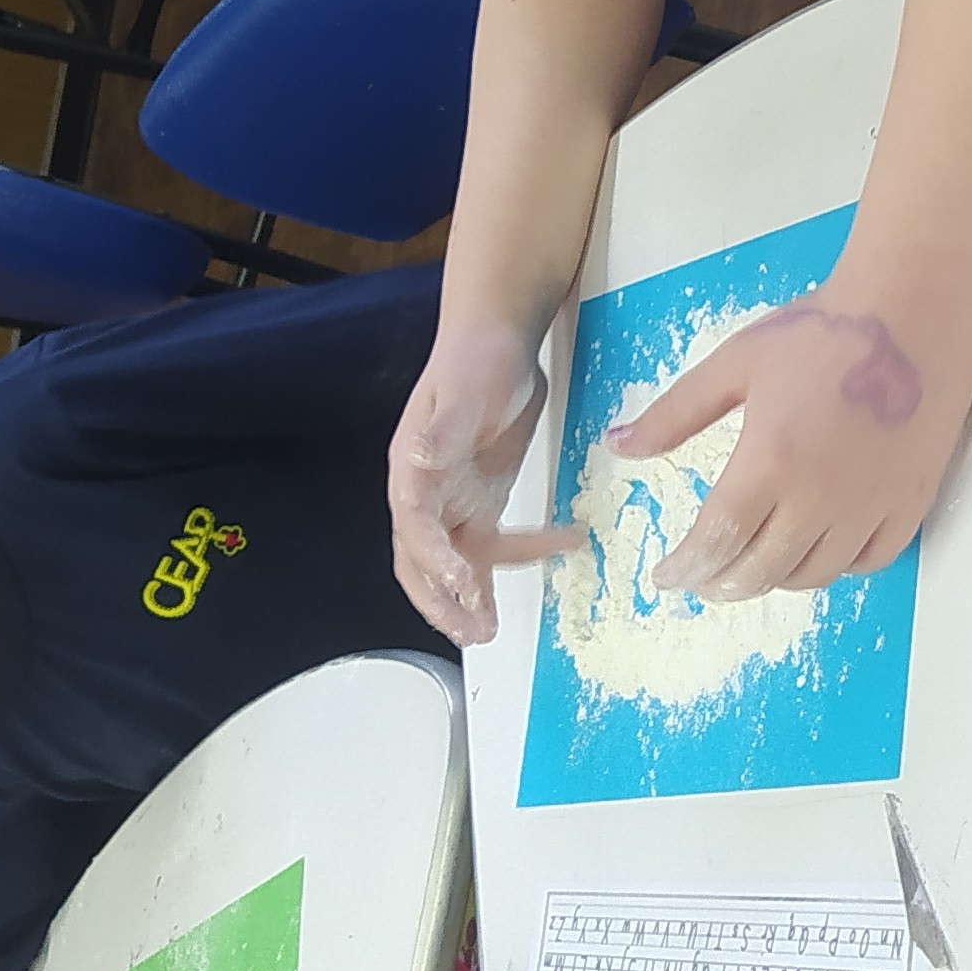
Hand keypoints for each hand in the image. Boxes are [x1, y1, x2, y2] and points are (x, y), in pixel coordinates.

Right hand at [388, 320, 573, 644]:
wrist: (497, 338)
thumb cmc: (476, 360)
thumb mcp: (464, 390)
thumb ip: (443, 428)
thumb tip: (419, 455)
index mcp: (411, 470)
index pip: (414, 526)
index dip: (434, 559)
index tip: (463, 582)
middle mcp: (426, 492)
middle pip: (421, 560)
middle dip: (442, 601)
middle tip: (472, 632)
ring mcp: (453, 499)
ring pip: (456, 562)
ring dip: (472, 597)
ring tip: (491, 630)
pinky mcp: (481, 498)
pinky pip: (493, 543)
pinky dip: (519, 558)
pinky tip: (559, 551)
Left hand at [614, 293, 957, 599]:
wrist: (915, 311)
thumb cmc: (821, 331)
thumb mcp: (735, 362)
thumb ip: (675, 413)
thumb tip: (617, 447)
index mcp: (770, 461)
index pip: (717, 541)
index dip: (687, 569)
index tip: (667, 578)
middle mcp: (819, 498)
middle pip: (760, 572)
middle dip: (721, 584)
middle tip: (705, 579)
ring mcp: (870, 506)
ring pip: (813, 576)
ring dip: (774, 579)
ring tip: (756, 563)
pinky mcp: (911, 503)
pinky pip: (868, 562)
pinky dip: (835, 567)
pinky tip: (818, 550)